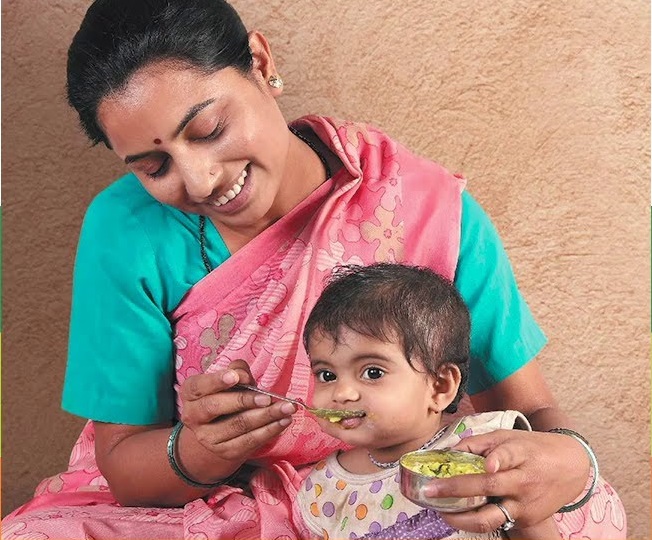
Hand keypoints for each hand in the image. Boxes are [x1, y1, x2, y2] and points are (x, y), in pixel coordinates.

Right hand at [179, 359, 295, 461]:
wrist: (222, 430)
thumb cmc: (228, 395)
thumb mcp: (230, 379)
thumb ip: (237, 371)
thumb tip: (244, 376)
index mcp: (191, 393)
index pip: (199, 386)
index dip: (217, 381)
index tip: (236, 377)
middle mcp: (193, 416)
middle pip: (215, 406)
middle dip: (244, 401)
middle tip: (268, 398)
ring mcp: (208, 437)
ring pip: (237, 425)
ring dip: (266, 416)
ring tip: (287, 408)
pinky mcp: (225, 452)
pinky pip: (249, 441)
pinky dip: (269, 431)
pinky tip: (283, 421)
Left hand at [423, 429, 589, 532]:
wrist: (571, 467)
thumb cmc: (532, 447)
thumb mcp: (507, 436)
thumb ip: (477, 442)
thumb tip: (445, 451)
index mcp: (520, 454)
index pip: (508, 456)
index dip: (497, 460)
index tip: (488, 465)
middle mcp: (523, 482)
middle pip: (489, 488)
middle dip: (456, 490)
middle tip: (430, 490)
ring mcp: (525, 505)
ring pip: (490, 518)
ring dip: (461, 519)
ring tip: (440, 511)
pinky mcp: (527, 521)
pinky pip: (496, 523)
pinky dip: (474, 520)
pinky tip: (458, 515)